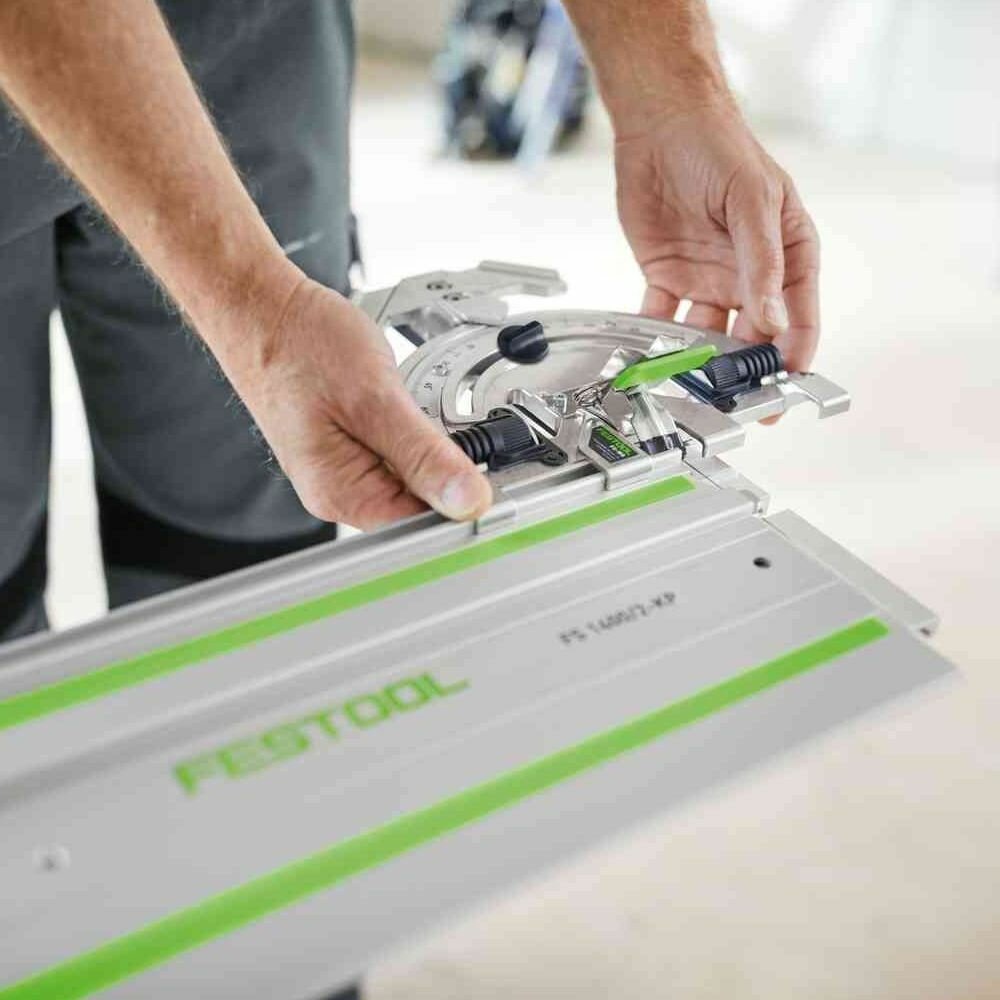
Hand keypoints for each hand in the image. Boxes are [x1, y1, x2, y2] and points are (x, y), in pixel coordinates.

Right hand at [214, 272, 492, 529]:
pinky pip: (399, 457)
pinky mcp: (350, 451)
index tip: (486, 470)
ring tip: (415, 405)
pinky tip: (403, 405)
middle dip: (446, 470)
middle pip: (419, 507)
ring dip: (430, 449)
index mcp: (342, 493)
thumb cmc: (298, 345)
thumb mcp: (375, 399)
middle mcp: (340, 493)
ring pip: (413, 479)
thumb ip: (425, 456)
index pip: (420, 526)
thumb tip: (469, 501)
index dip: (460, 501)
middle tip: (447, 421)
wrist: (262, 308)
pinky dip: (414, 433)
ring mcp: (344, 473)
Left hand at [615, 104, 819, 370]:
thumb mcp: (753, 201)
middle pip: (751, 336)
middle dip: (743, 372)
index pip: (798, 317)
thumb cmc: (720, 146)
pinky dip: (655, 341)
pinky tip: (649, 360)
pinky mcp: (668, 278)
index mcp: (787, 255)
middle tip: (732, 402)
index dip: (793, 357)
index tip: (785, 390)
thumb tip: (775, 322)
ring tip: (689, 387)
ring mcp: (708, 280)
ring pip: (706, 336)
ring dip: (698, 362)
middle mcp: (749, 274)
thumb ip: (763, 263)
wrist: (660, 125)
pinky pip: (662, 319)